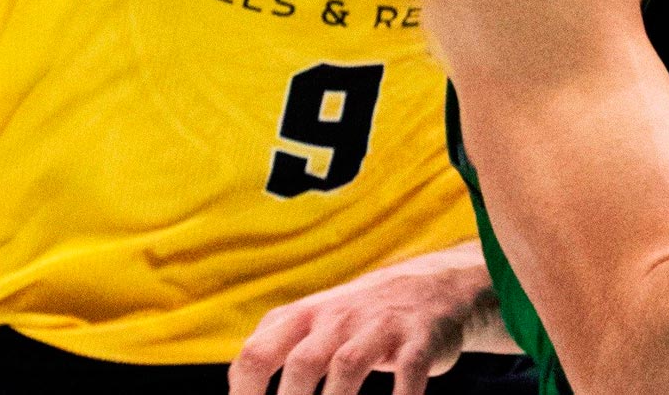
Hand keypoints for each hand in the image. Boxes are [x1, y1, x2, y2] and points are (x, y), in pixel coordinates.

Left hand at [229, 245, 497, 394]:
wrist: (434, 284)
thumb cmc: (355, 320)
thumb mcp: (309, 323)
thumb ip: (269, 349)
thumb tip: (234, 391)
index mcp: (302, 318)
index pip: (257, 354)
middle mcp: (338, 317)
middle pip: (303, 362)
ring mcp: (381, 325)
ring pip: (349, 364)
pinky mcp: (422, 337)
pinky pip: (409, 369)